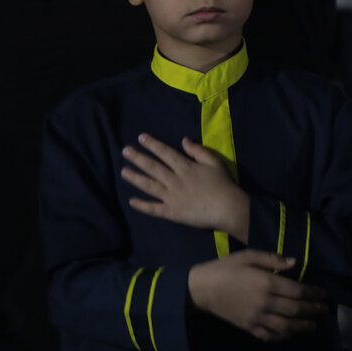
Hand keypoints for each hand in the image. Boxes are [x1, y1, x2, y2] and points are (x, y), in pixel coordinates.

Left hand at [122, 134, 249, 241]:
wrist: (227, 208)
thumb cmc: (223, 184)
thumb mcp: (214, 161)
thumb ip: (198, 150)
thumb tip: (183, 140)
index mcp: (185, 167)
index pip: (165, 153)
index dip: (152, 144)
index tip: (141, 138)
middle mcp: (175, 180)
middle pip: (153, 167)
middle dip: (138, 158)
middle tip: (125, 151)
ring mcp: (171, 197)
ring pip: (149, 186)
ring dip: (135, 178)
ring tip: (123, 172)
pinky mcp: (172, 213)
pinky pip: (154, 209)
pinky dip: (142, 206)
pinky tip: (131, 201)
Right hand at [188, 250, 328, 341]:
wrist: (202, 289)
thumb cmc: (226, 269)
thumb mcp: (248, 256)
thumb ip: (272, 259)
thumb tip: (295, 263)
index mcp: (267, 283)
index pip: (298, 291)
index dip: (314, 294)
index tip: (324, 294)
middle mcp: (265, 303)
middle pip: (296, 310)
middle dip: (313, 310)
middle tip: (324, 310)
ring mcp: (257, 318)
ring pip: (286, 326)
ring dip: (303, 327)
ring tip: (313, 325)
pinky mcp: (249, 327)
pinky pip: (270, 336)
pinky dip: (283, 337)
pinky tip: (291, 334)